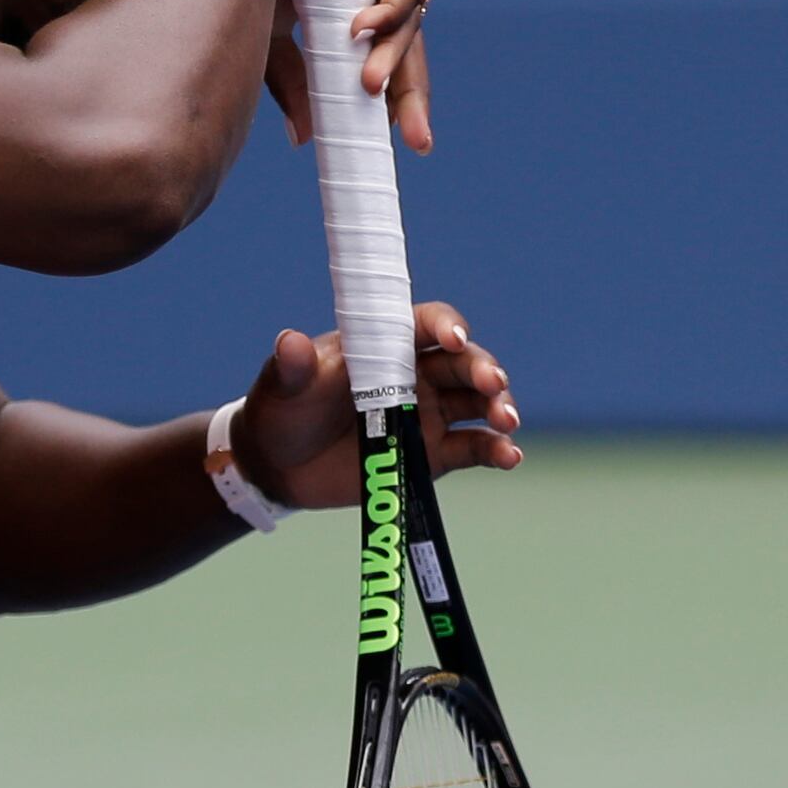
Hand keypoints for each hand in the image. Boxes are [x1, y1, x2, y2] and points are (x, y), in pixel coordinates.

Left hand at [231, 300, 520, 511]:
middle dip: (483, 370)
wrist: (277, 464)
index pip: (425, 324)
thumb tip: (290, 342)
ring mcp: (428, 414)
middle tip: (494, 385)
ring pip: (478, 403)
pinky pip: (473, 448)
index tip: (453, 338)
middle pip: (463, 363)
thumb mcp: (282, 385)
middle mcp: (415, 373)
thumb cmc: (282, 409)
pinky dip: (495, 450)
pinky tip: (510, 456)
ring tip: (506, 421)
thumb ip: (292, 365)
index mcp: (385, 343)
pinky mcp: (432, 454)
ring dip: (499, 408)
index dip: (445, 325)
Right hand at [261, 0, 431, 157]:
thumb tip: (306, 138)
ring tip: (367, 86)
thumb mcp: (276, 43)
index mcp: (350, 9)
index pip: (383, 58)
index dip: (395, 98)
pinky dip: (387, 13)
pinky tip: (359, 29)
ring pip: (407, 22)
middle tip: (417, 141)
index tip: (397, 139)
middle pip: (407, 46)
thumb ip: (297, 85)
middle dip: (412, 95)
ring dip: (390, 59)